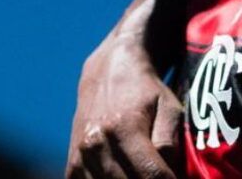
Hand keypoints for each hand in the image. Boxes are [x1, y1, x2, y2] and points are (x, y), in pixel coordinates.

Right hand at [66, 2, 183, 177]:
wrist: (109, 72)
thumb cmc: (147, 91)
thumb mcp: (168, 107)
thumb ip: (168, 141)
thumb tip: (170, 173)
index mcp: (125, 128)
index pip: (151, 174)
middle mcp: (97, 143)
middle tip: (164, 177)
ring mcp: (81, 155)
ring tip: (143, 174)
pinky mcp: (72, 164)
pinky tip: (124, 176)